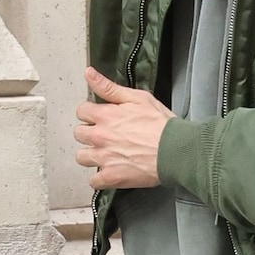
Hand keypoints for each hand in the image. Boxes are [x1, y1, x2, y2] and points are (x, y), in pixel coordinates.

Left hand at [74, 66, 170, 189]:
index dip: (91, 113)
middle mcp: (100, 136)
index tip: (101, 117)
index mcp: (105, 115)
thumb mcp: (138, 98)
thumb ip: (109, 87)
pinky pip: (93, 181)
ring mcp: (105, 158)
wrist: (175, 150)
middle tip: (104, 136)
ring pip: (81, 157)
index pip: (81, 111)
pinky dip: (99, 179)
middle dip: (89, 133)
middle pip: (79, 134)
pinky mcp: (112, 177)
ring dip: (91, 155)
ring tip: (105, 154)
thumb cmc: (161, 124)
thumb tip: (88, 73)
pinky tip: (109, 173)